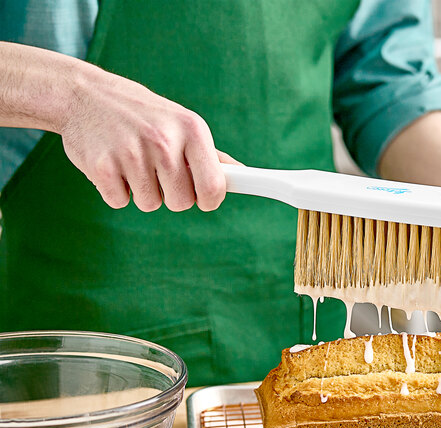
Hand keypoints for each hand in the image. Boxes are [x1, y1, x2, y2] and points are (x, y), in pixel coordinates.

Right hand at [60, 64, 239, 211]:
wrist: (84, 94)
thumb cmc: (142, 115)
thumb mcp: (181, 123)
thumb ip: (210, 155)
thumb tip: (241, 175)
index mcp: (191, 130)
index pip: (214, 187)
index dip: (208, 200)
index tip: (201, 198)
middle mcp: (163, 140)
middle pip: (181, 203)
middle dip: (171, 194)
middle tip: (157, 170)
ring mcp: (131, 153)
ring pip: (150, 204)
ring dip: (141, 191)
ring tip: (132, 161)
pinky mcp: (101, 166)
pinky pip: (119, 202)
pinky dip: (115, 190)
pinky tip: (112, 164)